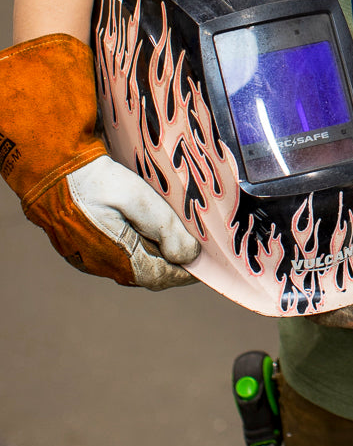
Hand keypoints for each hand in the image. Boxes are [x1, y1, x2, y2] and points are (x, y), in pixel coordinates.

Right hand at [1, 33, 198, 288]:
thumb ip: (164, 228)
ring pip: (135, 262)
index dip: (187, 272)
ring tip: (181, 235)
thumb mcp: (137, 198)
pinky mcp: (83, 244)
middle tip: (199, 246)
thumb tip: (190, 257)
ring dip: (158, 252)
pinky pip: (119, 252)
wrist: (51, 168)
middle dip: (174, 262)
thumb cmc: (95, 180)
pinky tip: (152, 228)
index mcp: (117, 259)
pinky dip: (141, 244)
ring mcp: (90, 256)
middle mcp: (102, 264)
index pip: (161, 277)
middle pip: (149, 272)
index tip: (208, 263)